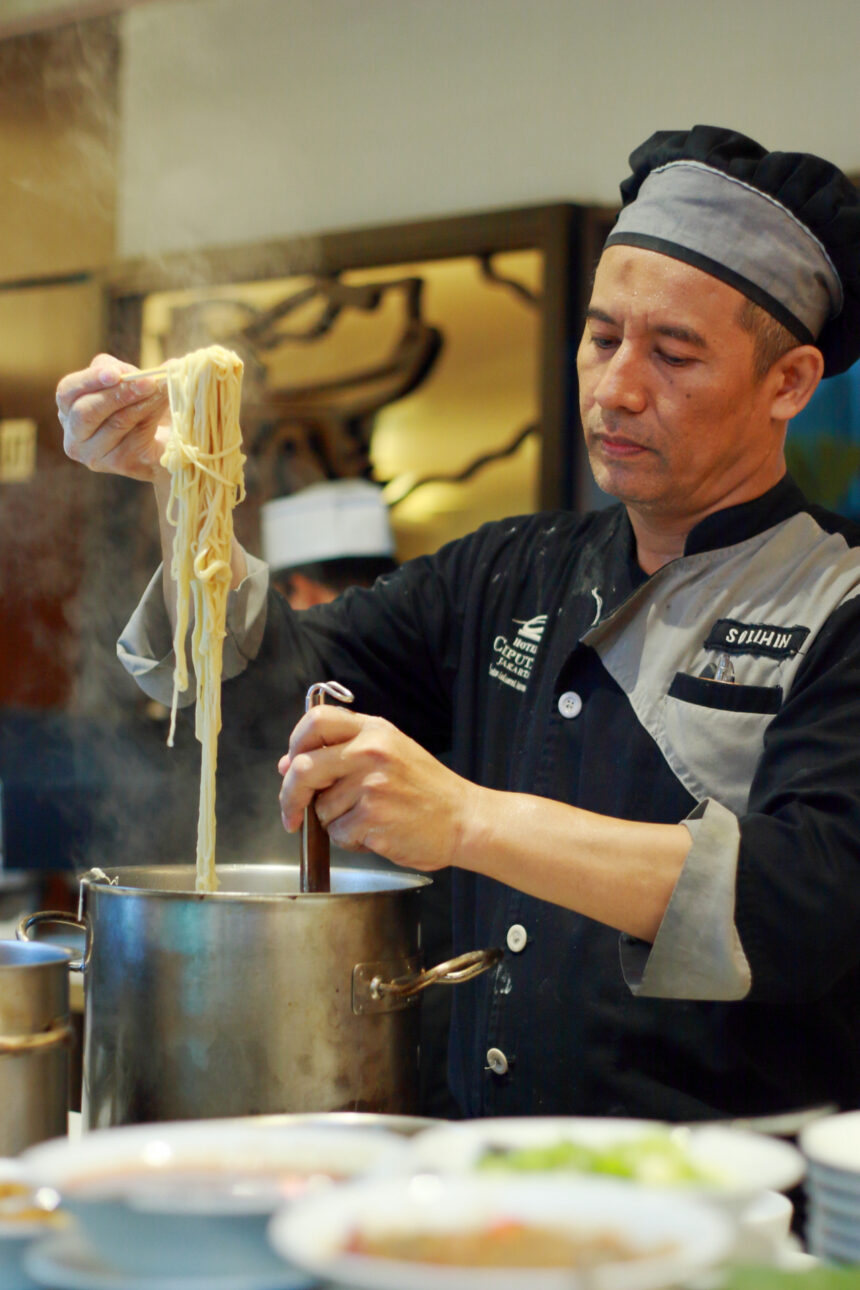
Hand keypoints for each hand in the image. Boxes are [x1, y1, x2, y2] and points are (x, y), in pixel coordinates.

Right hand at [56, 353, 170, 481]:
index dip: (89, 380)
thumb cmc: (139, 407)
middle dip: (118, 393)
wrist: (166, 442)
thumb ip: (121, 371)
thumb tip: (142, 368)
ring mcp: (95, 456)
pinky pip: (137, 436)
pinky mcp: (121, 464)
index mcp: (68, 412)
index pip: (67, 393)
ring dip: (143, 401)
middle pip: (86, 412)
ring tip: (162, 387)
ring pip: (116, 422)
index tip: (115, 373)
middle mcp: (75, 438)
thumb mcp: (124, 382)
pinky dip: (153, 416)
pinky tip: (165, 404)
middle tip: (148, 381)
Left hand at [278, 706, 482, 871]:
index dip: (295, 744)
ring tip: (369, 818)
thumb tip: (287, 764)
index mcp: (374, 731)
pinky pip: (339, 834)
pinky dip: (351, 840)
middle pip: (303, 768)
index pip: (316, 722)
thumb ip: (342, 752)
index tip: (289, 767)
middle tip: (291, 815)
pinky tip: (377, 832)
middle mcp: (370, 752)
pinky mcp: (373, 818)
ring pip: (321, 809)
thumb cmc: (426, 789)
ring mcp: (371, 785)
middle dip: (289, 796)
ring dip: (335, 822)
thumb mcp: (389, 752)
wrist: (463, 819)